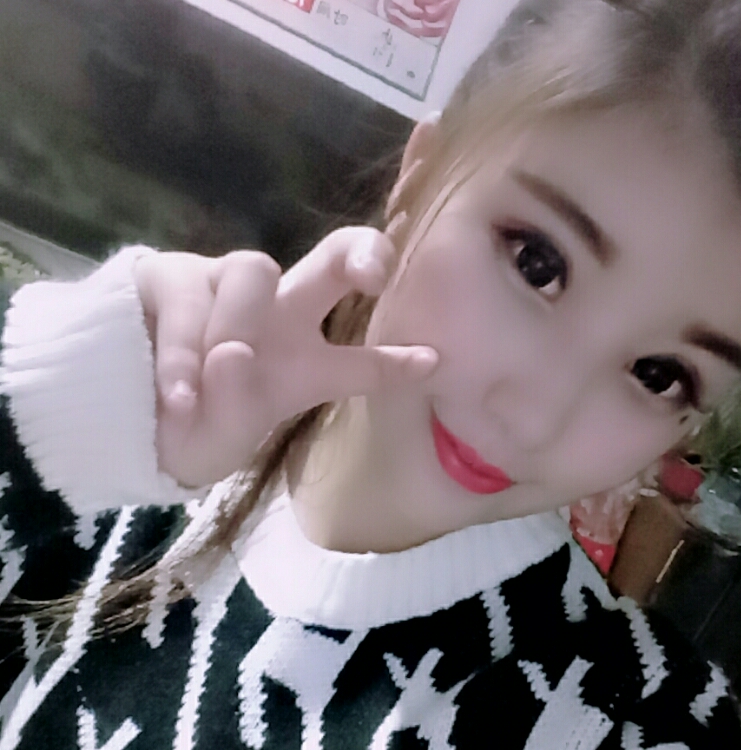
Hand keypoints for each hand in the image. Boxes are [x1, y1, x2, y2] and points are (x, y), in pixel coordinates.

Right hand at [135, 228, 437, 486]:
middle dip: (360, 253)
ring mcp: (225, 286)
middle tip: (372, 271)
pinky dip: (183, 346)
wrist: (121, 415)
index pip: (358, 356)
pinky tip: (175, 391)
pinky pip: (188, 296)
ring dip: (241, 324)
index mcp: (302, 360)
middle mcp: (277, 314)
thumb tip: (232, 355)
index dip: (394, 359)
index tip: (432, 362)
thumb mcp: (228, 434)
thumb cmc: (190, 427)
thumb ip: (242, 408)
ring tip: (219, 372)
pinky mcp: (171, 274)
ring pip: (255, 272)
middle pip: (332, 261)